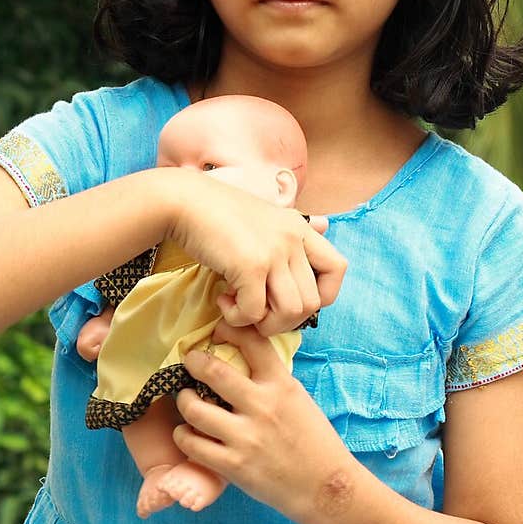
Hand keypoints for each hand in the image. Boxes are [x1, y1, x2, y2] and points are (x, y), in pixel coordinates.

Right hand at [159, 169, 346, 334]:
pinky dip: (238, 317)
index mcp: (299, 228)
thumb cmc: (218, 211)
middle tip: (257, 311)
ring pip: (290, 313)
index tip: (293, 299)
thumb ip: (294, 228)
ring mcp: (273, 253)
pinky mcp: (250, 266)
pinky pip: (255, 312)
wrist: (184, 201)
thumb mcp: (265, 214)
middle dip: (284, 320)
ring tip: (239, 308)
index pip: (338, 269)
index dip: (323, 295)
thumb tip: (326, 224)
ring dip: (263, 322)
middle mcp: (292, 240)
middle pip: (312, 302)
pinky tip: (223, 301)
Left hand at [173, 322, 349, 515]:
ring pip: (194, 409)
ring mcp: (246, 437)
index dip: (229, 330)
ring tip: (186, 401)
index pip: (252, 342)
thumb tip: (244, 360)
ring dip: (184, 401)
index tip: (217, 332)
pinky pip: (193, 444)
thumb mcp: (298, 399)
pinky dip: (184, 436)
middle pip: (213, 370)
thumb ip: (271, 381)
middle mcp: (262, 406)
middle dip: (194, 361)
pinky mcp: (234, 465)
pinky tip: (188, 434)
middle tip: (189, 362)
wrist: (325, 488)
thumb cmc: (314, 442)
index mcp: (282, 385)